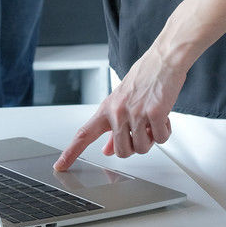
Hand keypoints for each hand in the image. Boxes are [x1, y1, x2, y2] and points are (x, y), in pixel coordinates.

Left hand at [54, 46, 185, 169]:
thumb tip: (106, 150)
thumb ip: (112, 129)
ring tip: (152, 120)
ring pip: (141, 148)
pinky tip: (163, 118)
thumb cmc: (142, 79)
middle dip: (134, 146)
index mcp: (106, 109)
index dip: (70, 152)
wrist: (162, 60)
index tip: (60, 166)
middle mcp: (117, 111)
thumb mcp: (121, 102)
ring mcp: (135, 112)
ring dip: (151, 139)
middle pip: (121, 152)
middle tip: (141, 130)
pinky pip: (160, 139)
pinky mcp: (154, 113)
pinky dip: (164, 132)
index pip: (84, 134)